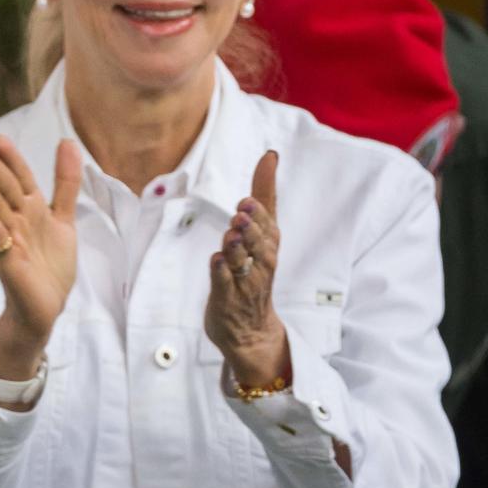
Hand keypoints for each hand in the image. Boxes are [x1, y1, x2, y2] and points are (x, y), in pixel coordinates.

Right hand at [0, 136, 80, 372]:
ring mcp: (9, 237)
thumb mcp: (64, 219)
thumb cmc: (51, 266)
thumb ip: (65, 183)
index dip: (10, 158)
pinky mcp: (6, 258)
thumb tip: (68, 142)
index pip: (19, 178)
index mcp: (31, 210)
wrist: (44, 307)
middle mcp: (17, 220)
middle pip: (2, 186)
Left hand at [205, 149, 289, 385]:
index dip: (265, 192)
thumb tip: (270, 156)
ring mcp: (244, 282)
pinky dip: (221, 272)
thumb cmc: (253, 274)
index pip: (270, 216)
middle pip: (259, 240)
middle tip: (245, 207)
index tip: (266, 164)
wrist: (251, 331)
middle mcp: (260, 262)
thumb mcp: (260, 235)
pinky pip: (224, 283)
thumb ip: (262, 199)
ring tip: (233, 230)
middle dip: (253, 224)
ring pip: (243, 261)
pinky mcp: (226, 298)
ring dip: (238, 245)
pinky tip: (217, 259)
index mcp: (268, 245)